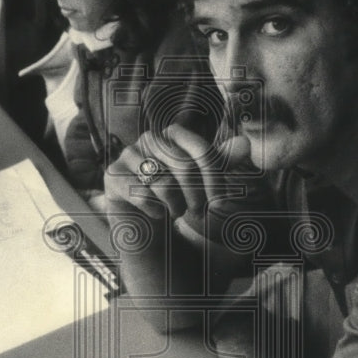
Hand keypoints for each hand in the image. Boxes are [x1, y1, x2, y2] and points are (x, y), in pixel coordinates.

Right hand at [104, 124, 273, 249]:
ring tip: (175, 211)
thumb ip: (223, 162)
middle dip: (196, 196)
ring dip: (175, 206)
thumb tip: (245, 142)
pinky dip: (154, 211)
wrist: (149, 224)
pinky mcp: (112, 175)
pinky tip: (156, 214)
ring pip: (162, 183)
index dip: (214, 178)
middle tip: (197, 211)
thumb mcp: (206, 182)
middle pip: (184, 167)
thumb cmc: (180, 198)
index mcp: (174, 133)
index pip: (201, 150)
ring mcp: (128, 154)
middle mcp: (150, 138)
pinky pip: (140, 194)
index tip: (220, 203)